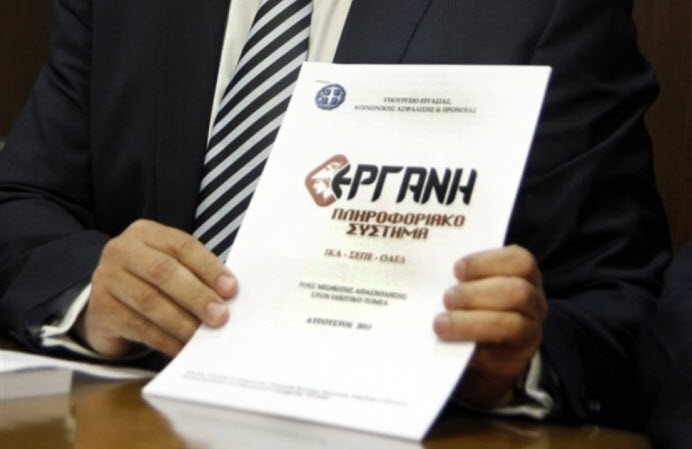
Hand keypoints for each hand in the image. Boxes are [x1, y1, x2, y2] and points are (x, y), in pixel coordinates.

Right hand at [75, 219, 236, 356]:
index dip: (208, 267)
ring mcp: (107, 279)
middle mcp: (122, 251)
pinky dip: (164, 339)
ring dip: (181, 321)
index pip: (181, 245)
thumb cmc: (152, 282)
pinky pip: (138, 326)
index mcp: (145, 233)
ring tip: (202, 335)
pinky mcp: (100, 309)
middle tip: (220, 316)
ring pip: (149, 301)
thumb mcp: (171, 266)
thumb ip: (196, 274)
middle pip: (163, 271)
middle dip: (196, 295)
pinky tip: (182, 348)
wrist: (108, 302)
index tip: (231, 288)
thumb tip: (228, 296)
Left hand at [433, 245, 547, 407]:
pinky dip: (473, 341)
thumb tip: (428, 267)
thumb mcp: (470, 285)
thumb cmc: (470, 307)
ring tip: (441, 322)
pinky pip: (500, 353)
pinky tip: (449, 338)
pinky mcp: (517, 357)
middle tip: (446, 298)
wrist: (476, 352)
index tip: (456, 269)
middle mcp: (534, 300)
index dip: (486, 262)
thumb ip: (461, 277)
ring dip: (471, 322)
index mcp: (523, 274)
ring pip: (513, 324)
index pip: (519, 260)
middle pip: (518, 292)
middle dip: (476, 294)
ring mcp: (530, 330)